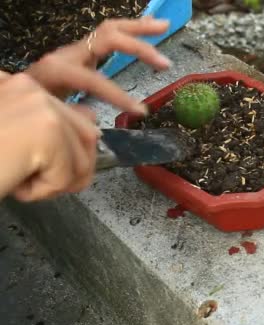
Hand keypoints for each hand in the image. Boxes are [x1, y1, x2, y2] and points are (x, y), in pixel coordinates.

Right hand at [0, 74, 100, 200]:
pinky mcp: (46, 130)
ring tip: (20, 180)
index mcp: (21, 85)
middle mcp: (31, 87)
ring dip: (56, 183)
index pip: (78, 96)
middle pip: (87, 134)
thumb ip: (52, 126)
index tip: (138, 107)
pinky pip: (67, 176)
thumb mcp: (19, 139)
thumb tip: (92, 119)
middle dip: (74, 168)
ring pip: (82, 158)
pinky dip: (44, 191)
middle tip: (38, 182)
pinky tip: (17, 184)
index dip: (111, 97)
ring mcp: (41, 106)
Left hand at [25, 16, 170, 113]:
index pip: (95, 79)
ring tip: (164, 26)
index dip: (118, 95)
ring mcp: (76, 49)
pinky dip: (131, 29)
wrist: (19, 93)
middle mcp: (69, 52)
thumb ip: (70, 118)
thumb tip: (95, 122)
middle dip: (138, 48)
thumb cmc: (33, 106)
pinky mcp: (82, 51)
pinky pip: (108, 34)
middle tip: (165, 62)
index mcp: (59, 69)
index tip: (141, 112)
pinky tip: (150, 26)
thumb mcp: (47, 115)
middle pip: (107, 38)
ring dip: (139, 27)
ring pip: (110, 29)